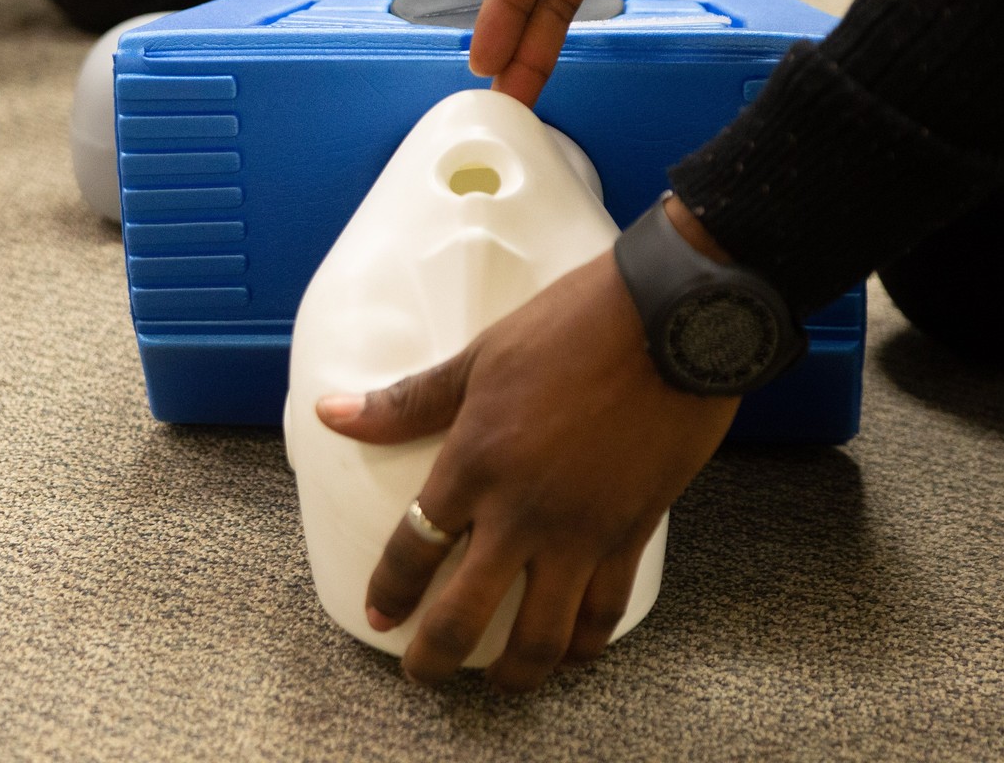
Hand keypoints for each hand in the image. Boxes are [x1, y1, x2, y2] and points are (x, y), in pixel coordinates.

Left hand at [316, 244, 737, 691]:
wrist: (670, 320)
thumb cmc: (570, 327)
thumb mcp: (479, 358)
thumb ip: (407, 402)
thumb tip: (332, 413)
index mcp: (474, 464)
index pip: (413, 549)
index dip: (390, 592)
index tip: (380, 616)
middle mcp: (522, 512)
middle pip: (466, 614)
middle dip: (436, 658)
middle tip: (423, 675)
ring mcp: (581, 530)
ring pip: (543, 635)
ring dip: (515, 672)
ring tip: (499, 683)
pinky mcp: (632, 532)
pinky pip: (606, 610)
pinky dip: (586, 642)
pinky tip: (573, 649)